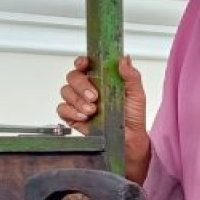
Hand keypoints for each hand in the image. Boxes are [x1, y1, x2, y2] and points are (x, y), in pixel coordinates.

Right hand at [57, 56, 150, 182]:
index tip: (84, 64)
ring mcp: (79, 102)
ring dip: (78, 100)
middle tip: (94, 96)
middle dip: (81, 85)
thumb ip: (131, 76)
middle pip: (73, 76)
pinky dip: (71, 112)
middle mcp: (87, 87)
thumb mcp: (136, 94)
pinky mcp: (73, 117)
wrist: (129, 140)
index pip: (85, 64)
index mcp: (101, 77)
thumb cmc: (133, 116)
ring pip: (66, 91)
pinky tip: (84, 117)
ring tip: (92, 110)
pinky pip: (62, 109)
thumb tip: (123, 59)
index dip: (81, 61)